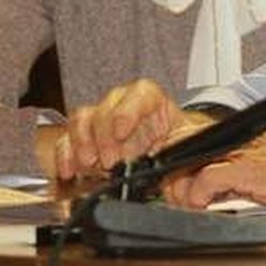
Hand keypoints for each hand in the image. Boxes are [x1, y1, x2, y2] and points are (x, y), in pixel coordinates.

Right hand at [53, 79, 202, 180]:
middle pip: (106, 107)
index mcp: (157, 104)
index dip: (127, 110)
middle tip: (110, 161)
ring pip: (82, 120)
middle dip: (103, 136)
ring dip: (81, 143)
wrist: (174, 170)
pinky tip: (68, 171)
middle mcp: (126, 110)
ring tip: (89, 165)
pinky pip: (66, 143)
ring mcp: (103, 127)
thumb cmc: (186, 152)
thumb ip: (201, 158)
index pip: (141, 93)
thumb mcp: (200, 152)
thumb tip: (199, 169)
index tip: (122, 131)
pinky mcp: (87, 146)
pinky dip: (64, 156)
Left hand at [163, 133, 265, 208]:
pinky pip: (208, 179)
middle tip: (176, 199)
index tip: (171, 187)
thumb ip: (226, 181)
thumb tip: (200, 196)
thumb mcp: (252, 174)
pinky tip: (203, 205)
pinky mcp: (248, 169)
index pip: (187, 142)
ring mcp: (239, 153)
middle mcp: (232, 141)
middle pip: (180, 149)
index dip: (172, 166)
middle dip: (172, 178)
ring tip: (189, 204)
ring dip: (181, 190)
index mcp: (232, 140)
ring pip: (188, 163)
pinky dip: (199, 195)